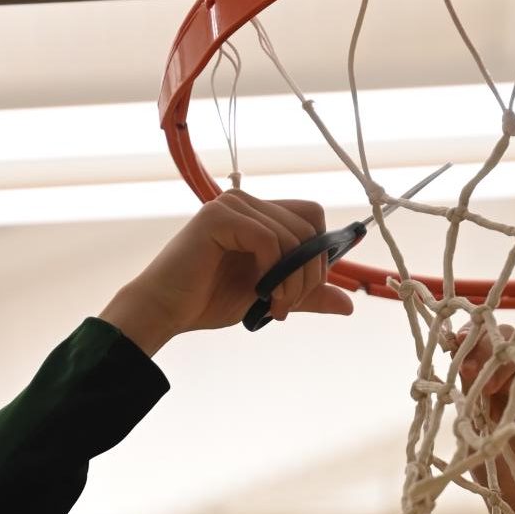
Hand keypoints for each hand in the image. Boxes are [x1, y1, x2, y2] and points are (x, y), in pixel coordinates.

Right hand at [100, 191, 356, 349]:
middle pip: (309, 225)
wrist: (165, 311)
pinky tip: (259, 293)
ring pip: (292, 236)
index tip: (302, 291)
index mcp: (258, 214)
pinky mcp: (218, 217)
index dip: (318, 253)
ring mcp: (232, 205)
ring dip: (291, 280)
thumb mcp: (269, 296)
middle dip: (308, 273)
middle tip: (286, 305)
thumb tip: (349, 304)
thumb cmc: (207, 300)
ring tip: (273, 307)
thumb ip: (305, 295)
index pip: (311, 217)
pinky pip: (268, 239)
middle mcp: (246, 202)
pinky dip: (272, 271)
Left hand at [455, 323, 514, 513]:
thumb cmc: (495, 464)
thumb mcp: (473, 423)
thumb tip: (457, 353)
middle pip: (503, 336)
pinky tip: (511, 384)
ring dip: (504, 354)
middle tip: (469, 369)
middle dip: (483, 343)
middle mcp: (514, 375)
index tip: (450, 346)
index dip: (467, 338)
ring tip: (489, 386)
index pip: (479, 343)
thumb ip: (469, 390)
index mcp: (488, 379)